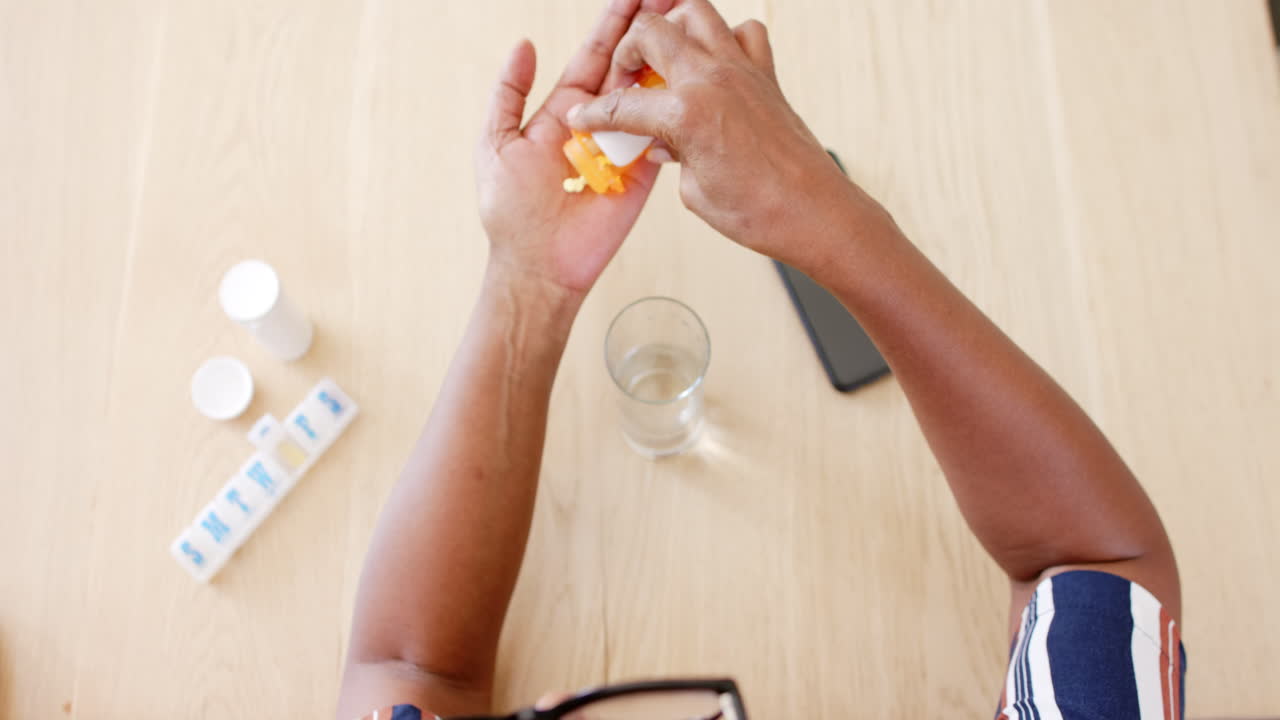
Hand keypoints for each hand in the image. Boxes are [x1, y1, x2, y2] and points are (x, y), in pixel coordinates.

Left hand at [476, 0, 674, 296]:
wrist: (538, 265)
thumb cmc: (510, 211)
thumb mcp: (495, 143)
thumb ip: (508, 93)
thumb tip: (524, 45)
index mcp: (564, 110)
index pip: (594, 55)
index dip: (614, 23)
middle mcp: (598, 122)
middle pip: (628, 66)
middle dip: (650, 31)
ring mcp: (623, 146)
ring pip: (650, 95)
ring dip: (669, 62)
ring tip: (687, 26)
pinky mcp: (643, 172)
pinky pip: (662, 136)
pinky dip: (678, 110)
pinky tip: (693, 79)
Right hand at [566, 0, 883, 269]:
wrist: (813, 212)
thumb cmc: (758, 211)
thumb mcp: (694, 191)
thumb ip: (672, 155)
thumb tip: (662, 143)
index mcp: (687, 113)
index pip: (624, 104)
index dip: (595, 114)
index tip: (584, 117)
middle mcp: (713, 80)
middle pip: (652, 31)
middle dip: (628, 50)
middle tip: (626, 76)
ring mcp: (743, 71)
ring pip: (697, 11)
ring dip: (673, 27)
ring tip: (665, 56)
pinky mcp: (767, 75)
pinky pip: (745, 33)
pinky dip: (726, 38)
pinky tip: (715, 65)